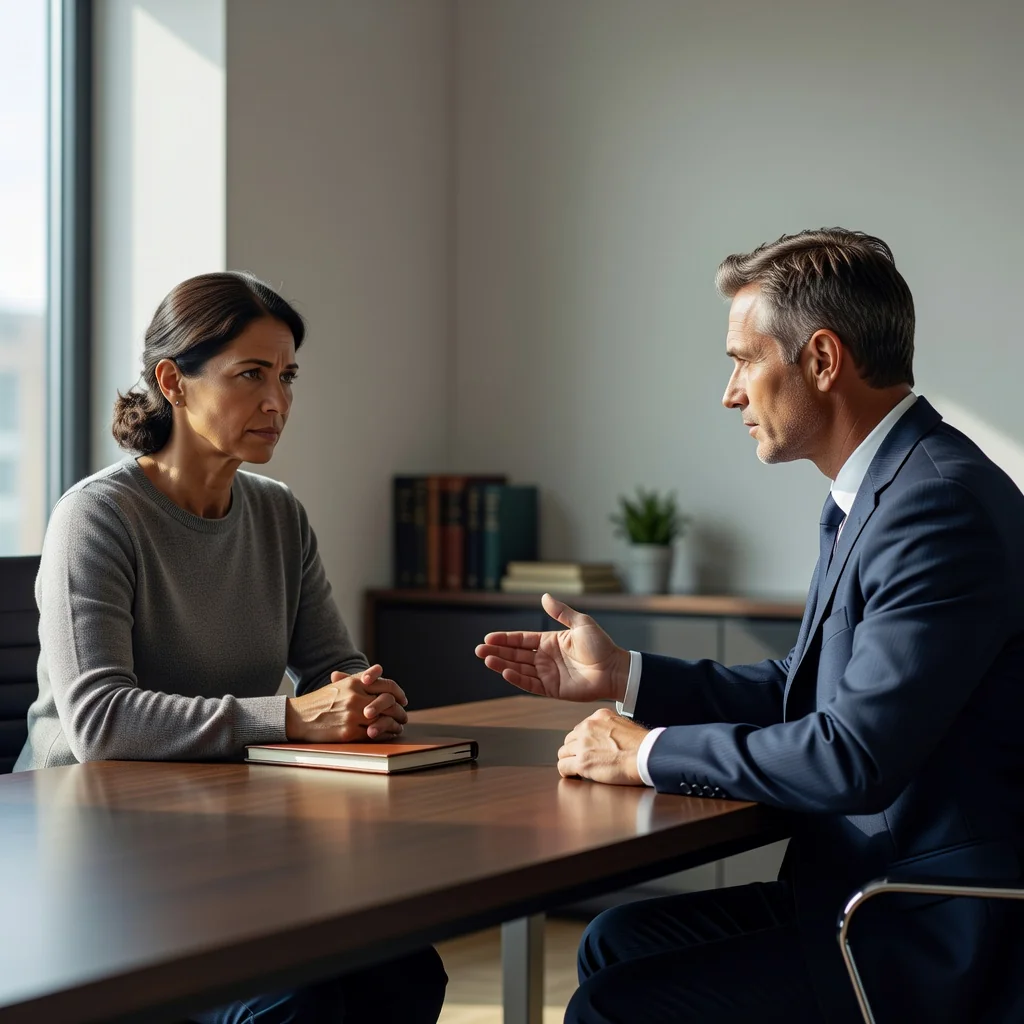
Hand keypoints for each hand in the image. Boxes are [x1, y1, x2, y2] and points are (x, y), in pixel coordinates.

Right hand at [285, 664, 408, 741]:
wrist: (298, 717)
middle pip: (388, 703)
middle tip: (403, 715)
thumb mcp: (339, 684)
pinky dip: (383, 734)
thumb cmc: (320, 701)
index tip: (403, 699)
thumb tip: (379, 671)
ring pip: (383, 720)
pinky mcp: (348, 733)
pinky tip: (386, 734)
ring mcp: (352, 715)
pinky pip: (373, 734)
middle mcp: (355, 697)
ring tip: (398, 726)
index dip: (399, 693)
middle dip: (399, 711)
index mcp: (355, 682)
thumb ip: (360, 678)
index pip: (387, 685)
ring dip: (394, 724)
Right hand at [475, 593, 629, 701]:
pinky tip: (505, 672)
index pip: (522, 640)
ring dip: (502, 664)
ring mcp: (547, 674)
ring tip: (487, 659)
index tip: (489, 637)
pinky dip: (516, 679)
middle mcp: (545, 658)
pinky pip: (530, 684)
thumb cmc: (601, 646)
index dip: (505, 639)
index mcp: (550, 642)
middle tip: (479, 650)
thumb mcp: (581, 623)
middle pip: (516, 654)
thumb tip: (544, 596)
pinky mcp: (552, 689)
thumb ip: (561, 612)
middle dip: (497, 652)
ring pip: (519, 669)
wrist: (614, 669)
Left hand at [557, 707, 647, 784]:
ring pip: (563, 752)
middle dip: (574, 750)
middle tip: (583, 760)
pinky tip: (574, 775)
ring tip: (579, 769)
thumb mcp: (625, 725)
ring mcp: (583, 745)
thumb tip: (606, 738)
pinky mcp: (582, 762)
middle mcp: (588, 727)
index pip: (581, 728)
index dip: (583, 741)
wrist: (646, 755)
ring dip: (570, 760)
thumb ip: (610, 728)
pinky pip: (562, 767)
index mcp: (599, 716)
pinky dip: (567, 772)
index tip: (589, 749)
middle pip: (569, 740)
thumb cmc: (642, 745)